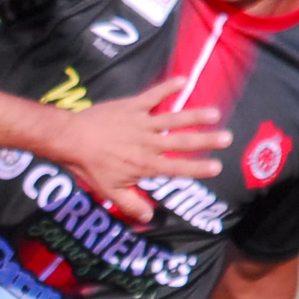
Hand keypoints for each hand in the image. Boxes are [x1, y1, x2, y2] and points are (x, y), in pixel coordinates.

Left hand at [57, 77, 228, 223]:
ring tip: (215, 112)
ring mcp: (141, 123)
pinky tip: (183, 79)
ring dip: (195, 115)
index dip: (198, 168)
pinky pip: (153, 95)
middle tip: (228, 137)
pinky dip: (167, 87)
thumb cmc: (89, 167)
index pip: (177, 168)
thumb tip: (149, 218)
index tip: (217, 166)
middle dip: (206, 140)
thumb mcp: (109, 191)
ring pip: (173, 118)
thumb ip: (131, 204)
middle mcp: (148, 144)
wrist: (71, 139)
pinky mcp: (132, 107)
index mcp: (145, 165)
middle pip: (182, 142)